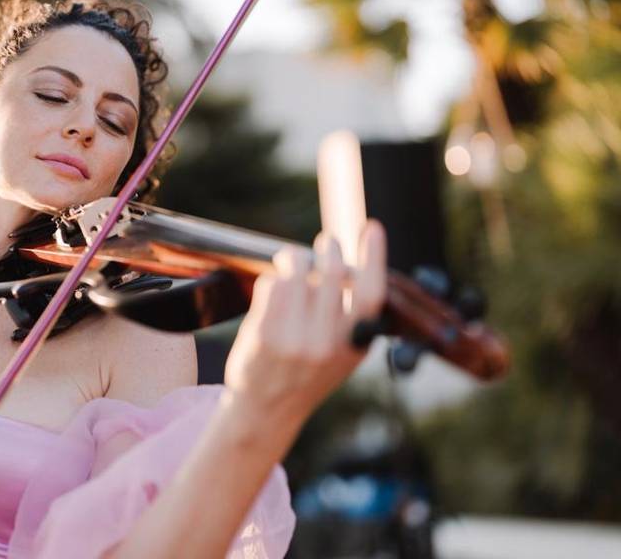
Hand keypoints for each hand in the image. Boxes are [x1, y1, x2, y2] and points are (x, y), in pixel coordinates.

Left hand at [224, 220, 386, 421]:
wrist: (267, 409)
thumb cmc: (308, 373)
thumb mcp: (344, 353)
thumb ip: (352, 317)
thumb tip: (353, 263)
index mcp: (355, 346)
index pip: (370, 295)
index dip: (374, 258)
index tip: (372, 228)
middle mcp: (326, 344)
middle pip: (330, 274)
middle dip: (328, 249)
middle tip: (326, 243)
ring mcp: (293, 340)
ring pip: (296, 273)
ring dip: (295, 259)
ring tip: (294, 262)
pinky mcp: (263, 335)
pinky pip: (271, 286)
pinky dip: (274, 279)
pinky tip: (277, 285)